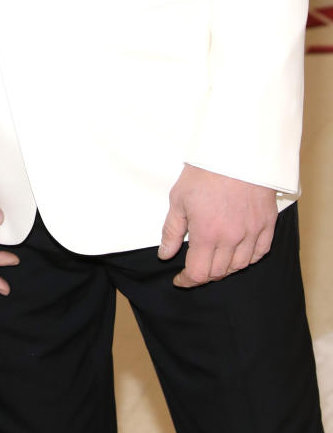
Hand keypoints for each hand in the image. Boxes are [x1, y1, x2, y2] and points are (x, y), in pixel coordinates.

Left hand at [158, 165, 276, 287]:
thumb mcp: (178, 199)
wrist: (235, 151)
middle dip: (204, 273)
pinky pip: (260, 253)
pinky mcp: (267, 224)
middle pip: (219, 272)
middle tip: (195, 265)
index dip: (187, 281)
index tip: (179, 279)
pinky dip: (248, 258)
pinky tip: (238, 252)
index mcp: (207, 234)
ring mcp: (252, 232)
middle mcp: (232, 238)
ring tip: (214, 258)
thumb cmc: (203, 172)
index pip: (198, 273)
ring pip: (239, 265)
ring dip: (225, 267)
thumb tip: (165, 255)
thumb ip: (171, 231)